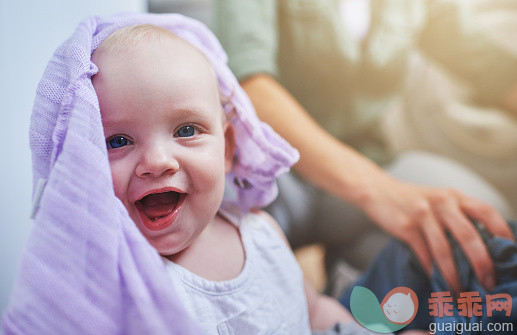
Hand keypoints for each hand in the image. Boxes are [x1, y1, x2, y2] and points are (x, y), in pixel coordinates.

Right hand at [360, 174, 513, 292]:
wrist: (378, 190)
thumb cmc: (413, 200)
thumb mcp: (440, 199)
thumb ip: (458, 215)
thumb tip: (482, 247)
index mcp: (455, 196)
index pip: (487, 212)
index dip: (502, 233)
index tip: (509, 255)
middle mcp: (442, 203)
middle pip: (469, 235)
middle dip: (481, 263)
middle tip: (488, 283)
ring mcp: (423, 214)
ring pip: (444, 249)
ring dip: (454, 275)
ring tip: (459, 291)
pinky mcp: (406, 226)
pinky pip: (423, 254)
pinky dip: (432, 271)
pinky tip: (436, 281)